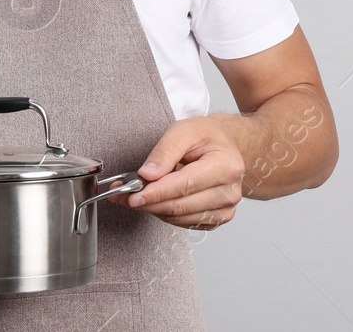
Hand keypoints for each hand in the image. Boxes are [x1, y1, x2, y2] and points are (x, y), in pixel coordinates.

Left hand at [127, 115, 248, 229]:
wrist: (227, 146)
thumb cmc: (208, 137)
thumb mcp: (185, 130)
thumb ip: (165, 151)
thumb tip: (148, 174)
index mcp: (226, 166)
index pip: (185, 186)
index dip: (156, 193)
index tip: (133, 195)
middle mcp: (229, 191)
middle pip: (180, 205)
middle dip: (148, 202)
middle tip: (123, 195)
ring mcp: (225, 208)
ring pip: (179, 217)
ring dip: (152, 209)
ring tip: (134, 195)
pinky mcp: (217, 219)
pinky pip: (184, 222)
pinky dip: (164, 213)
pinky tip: (155, 201)